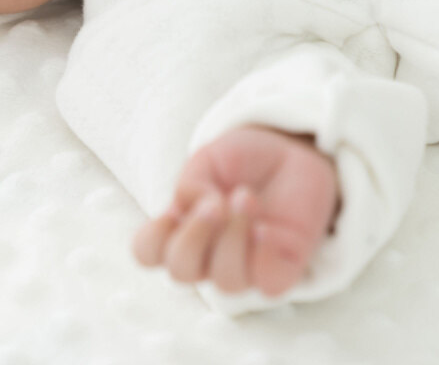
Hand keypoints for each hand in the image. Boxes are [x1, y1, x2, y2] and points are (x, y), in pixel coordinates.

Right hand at [133, 125, 338, 297]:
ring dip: (232, 237)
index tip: (172, 209)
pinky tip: (266, 228)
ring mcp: (245, 267)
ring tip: (247, 198)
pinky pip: (268, 285)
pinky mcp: (281, 269)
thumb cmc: (242, 162)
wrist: (289, 153)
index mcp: (181, 229)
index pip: (148, 254)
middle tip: (214, 203)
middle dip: (194, 237)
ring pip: (226, 281)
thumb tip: (203, 209)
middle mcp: (208, 256)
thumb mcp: (208, 160)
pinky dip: (263, 256)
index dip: (153, 237)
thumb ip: (192, 185)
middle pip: (181, 272)